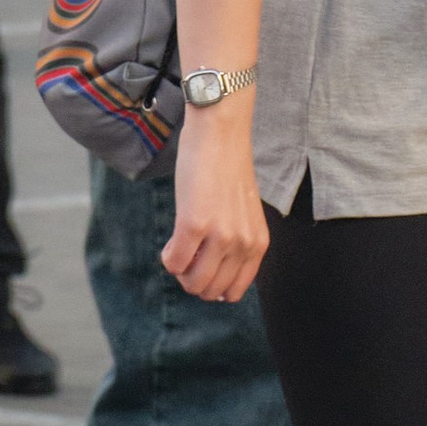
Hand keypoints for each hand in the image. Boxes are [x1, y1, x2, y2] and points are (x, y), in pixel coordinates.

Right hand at [163, 110, 269, 302]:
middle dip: (193, 279)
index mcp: (258, 244)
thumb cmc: (228, 171)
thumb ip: (237, 244)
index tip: (202, 266)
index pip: (234, 291)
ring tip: (180, 248)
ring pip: (192, 282)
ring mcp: (220, 236)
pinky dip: (168, 257)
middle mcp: (243, 243)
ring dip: (180, 271)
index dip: (213, 285)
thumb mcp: (244, 214)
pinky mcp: (194, 224)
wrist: (220, 135)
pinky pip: (174, 262)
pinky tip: (172, 240)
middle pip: (210, 290)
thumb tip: (214, 287)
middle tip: (187, 255)